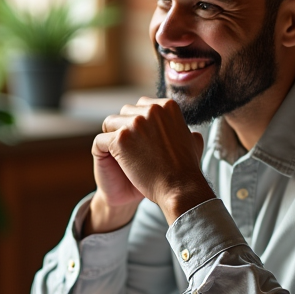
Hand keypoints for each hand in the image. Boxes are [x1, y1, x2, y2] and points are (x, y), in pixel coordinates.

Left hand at [91, 97, 212, 226]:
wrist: (179, 188)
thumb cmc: (186, 170)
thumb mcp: (193, 144)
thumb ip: (187, 133)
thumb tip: (192, 133)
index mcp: (167, 107)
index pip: (142, 105)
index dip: (138, 122)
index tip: (142, 138)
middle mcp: (151, 110)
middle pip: (125, 112)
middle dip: (125, 127)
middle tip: (132, 148)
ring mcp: (134, 124)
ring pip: (110, 123)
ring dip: (113, 137)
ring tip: (122, 155)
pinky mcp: (120, 139)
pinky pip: (101, 140)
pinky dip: (104, 150)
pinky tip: (114, 161)